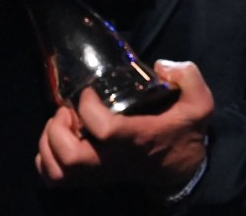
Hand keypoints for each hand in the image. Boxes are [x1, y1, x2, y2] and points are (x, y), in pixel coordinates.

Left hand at [36, 60, 213, 190]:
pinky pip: (55, 179)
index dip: (89, 108)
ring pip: (58, 171)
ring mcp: (100, 172)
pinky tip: (57, 140)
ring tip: (60, 123)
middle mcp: (114, 159)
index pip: (105, 130)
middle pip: (71, 157)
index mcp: (138, 137)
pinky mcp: (91, 178)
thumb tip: (161, 65)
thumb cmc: (183, 131)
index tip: (89, 91)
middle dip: (58, 128)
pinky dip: (45, 160)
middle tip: (67, 109)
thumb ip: (188, 77)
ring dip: (48, 143)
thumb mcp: (199, 102)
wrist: (180, 168)